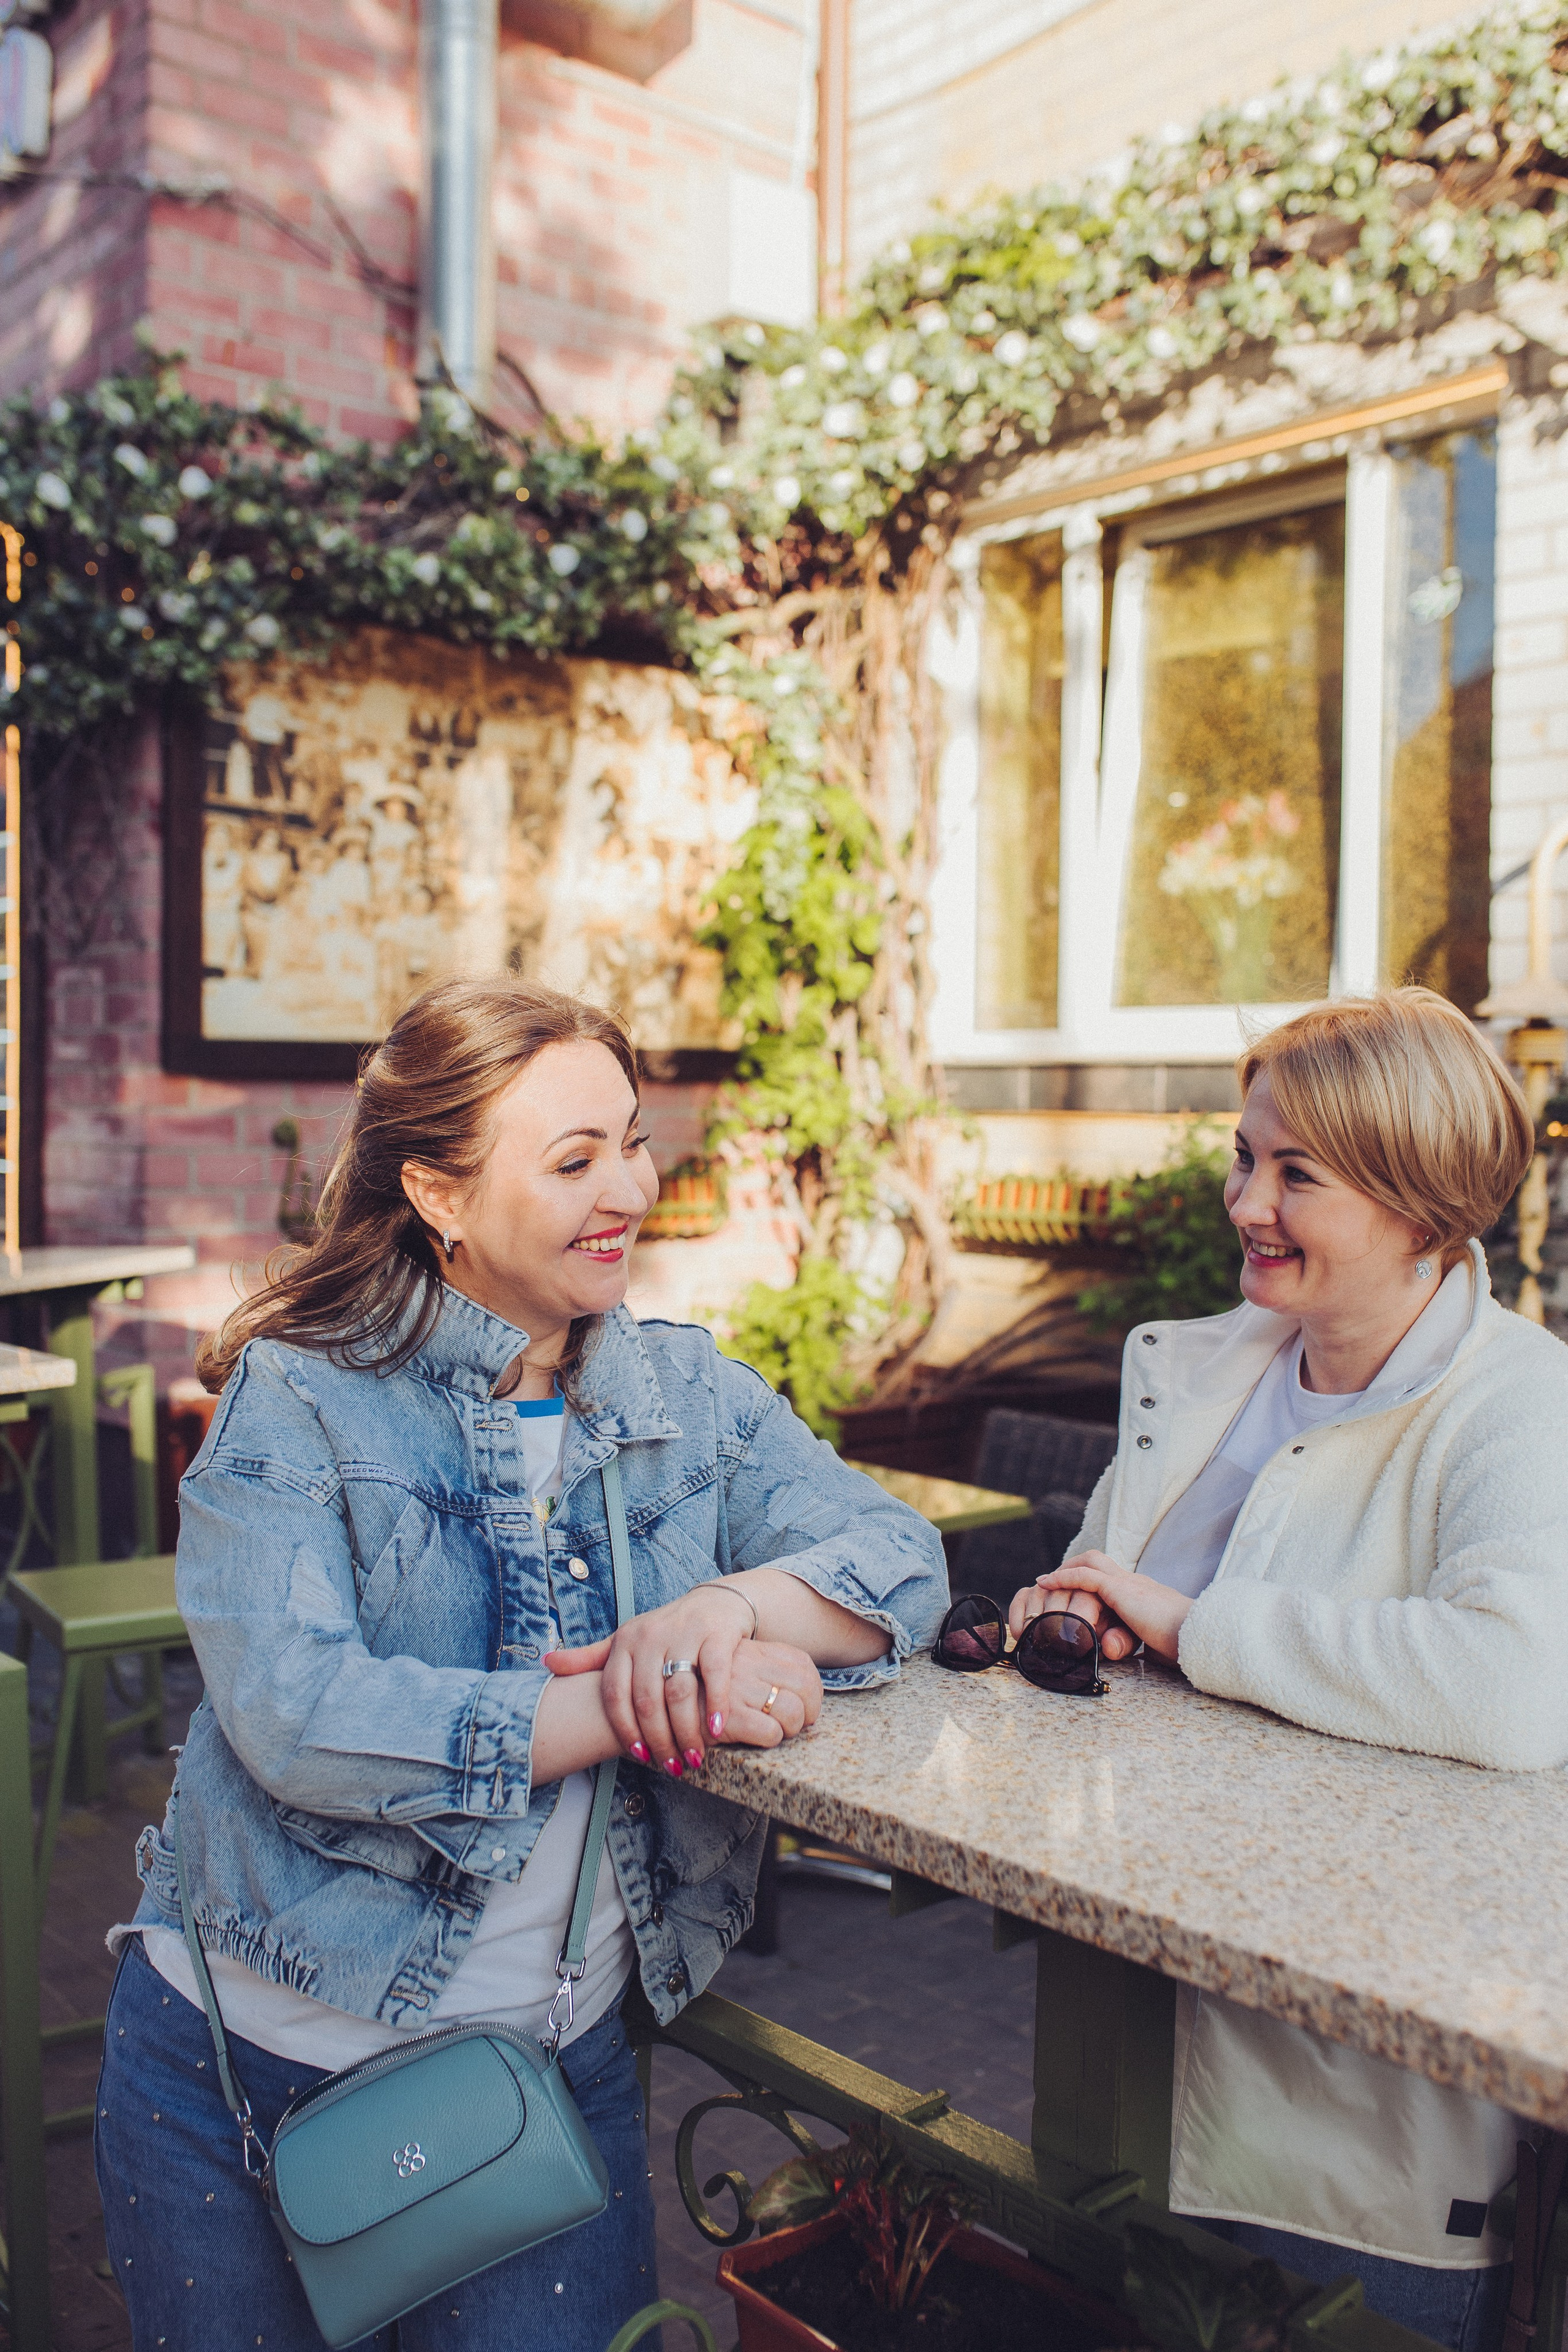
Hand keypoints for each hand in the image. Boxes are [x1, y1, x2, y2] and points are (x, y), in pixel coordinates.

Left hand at [544, 1585, 820, 1773]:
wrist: (715, 1602)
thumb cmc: (666, 1631)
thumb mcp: (626, 1641)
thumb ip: (590, 1657)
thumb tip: (547, 1663)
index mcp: (624, 1642)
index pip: (615, 1695)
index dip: (625, 1730)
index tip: (639, 1756)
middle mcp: (650, 1636)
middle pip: (647, 1701)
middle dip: (659, 1741)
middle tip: (672, 1767)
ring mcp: (684, 1634)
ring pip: (679, 1693)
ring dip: (686, 1732)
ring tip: (693, 1758)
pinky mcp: (716, 1635)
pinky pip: (714, 1676)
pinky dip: (716, 1706)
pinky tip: (718, 1732)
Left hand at [1020, 1551, 1191, 1663]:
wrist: (1201, 1636)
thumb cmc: (1185, 1646)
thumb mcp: (1153, 1645)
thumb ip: (1134, 1643)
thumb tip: (1113, 1650)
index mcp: (1146, 1594)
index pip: (1114, 1578)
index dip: (1091, 1580)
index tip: (1073, 1590)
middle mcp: (1137, 1583)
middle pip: (1099, 1561)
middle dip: (1073, 1566)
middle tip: (1052, 1580)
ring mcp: (1130, 1583)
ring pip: (1091, 1562)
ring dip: (1066, 1569)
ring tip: (1046, 1581)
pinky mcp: (1123, 1590)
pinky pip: (1087, 1577)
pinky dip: (1065, 1578)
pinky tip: (1047, 1583)